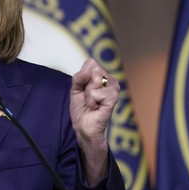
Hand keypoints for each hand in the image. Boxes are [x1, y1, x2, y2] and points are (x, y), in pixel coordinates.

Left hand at [70, 58, 119, 184]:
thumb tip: (89, 73)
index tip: (82, 88)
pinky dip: (92, 101)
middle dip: (84, 85)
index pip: (90, 63)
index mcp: (102, 75)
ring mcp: (114, 89)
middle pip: (92, 70)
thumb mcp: (75, 89)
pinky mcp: (114, 99)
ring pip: (95, 80)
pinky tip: (96, 107)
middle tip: (87, 97)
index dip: (81, 76)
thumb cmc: (81, 108)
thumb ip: (79, 77)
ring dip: (88, 94)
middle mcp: (111, 80)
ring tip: (92, 102)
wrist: (83, 126)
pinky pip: (97, 92)